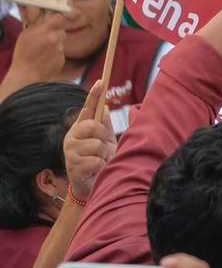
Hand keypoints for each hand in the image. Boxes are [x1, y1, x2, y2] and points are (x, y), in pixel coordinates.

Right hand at [11, 7, 66, 82]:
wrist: (26, 75)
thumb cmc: (23, 55)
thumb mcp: (25, 35)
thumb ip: (37, 26)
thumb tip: (47, 18)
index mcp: (43, 31)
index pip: (58, 18)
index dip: (58, 19)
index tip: (56, 20)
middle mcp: (54, 39)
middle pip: (61, 31)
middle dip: (55, 34)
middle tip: (45, 39)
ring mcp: (59, 50)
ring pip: (61, 43)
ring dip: (55, 44)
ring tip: (43, 51)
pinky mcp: (62, 59)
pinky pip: (61, 53)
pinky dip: (55, 54)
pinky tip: (45, 59)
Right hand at [63, 81, 116, 200]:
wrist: (92, 187)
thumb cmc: (101, 162)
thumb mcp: (106, 142)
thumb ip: (104, 126)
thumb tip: (104, 107)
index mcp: (80, 129)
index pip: (87, 108)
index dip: (94, 95)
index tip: (101, 81)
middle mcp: (72, 137)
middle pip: (93, 126)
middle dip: (104, 137)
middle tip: (104, 149)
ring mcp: (70, 152)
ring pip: (97, 145)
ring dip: (104, 155)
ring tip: (100, 162)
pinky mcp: (73, 166)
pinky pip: (97, 160)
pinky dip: (101, 166)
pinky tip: (96, 171)